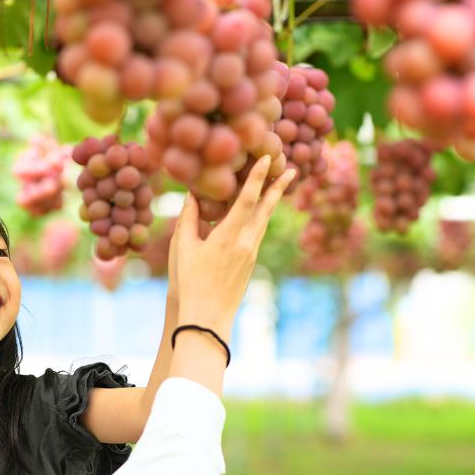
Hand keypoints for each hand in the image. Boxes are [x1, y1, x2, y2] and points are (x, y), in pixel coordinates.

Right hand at [173, 157, 294, 339]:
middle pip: (266, 208)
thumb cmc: (189, 282)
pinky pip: (257, 233)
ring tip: (278, 185)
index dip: (256, 177)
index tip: (265, 158)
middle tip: (291, 167)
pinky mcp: (250, 263)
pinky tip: (258, 213)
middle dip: (278, 186)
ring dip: (271, 201)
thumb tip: (191, 194)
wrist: (207, 317)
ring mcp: (251, 254)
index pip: (247, 199)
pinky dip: (260, 217)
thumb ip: (188, 218)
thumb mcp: (182, 248)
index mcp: (228, 236)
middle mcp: (245, 243)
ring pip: (264, 221)